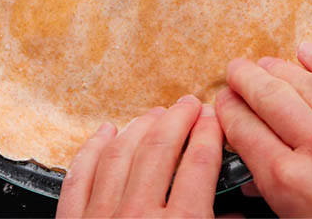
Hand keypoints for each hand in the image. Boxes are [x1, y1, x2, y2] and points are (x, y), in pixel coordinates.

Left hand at [56, 95, 222, 217]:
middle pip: (159, 149)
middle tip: (188, 105)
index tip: (212, 118)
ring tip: (155, 115)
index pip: (199, 163)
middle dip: (178, 119)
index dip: (209, 133)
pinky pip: (79, 177)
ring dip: (139, 128)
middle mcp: (139, 216)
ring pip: (119, 154)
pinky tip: (105, 133)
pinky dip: (92, 150)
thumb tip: (232, 214)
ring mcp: (100, 218)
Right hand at [215, 42, 311, 217]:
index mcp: (292, 185)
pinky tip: (311, 53)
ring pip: (310, 84)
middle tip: (236, 71)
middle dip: (246, 79)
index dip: (229, 109)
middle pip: (270, 97)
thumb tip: (254, 180)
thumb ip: (274, 200)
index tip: (224, 101)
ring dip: (281, 68)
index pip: (245, 130)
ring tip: (266, 63)